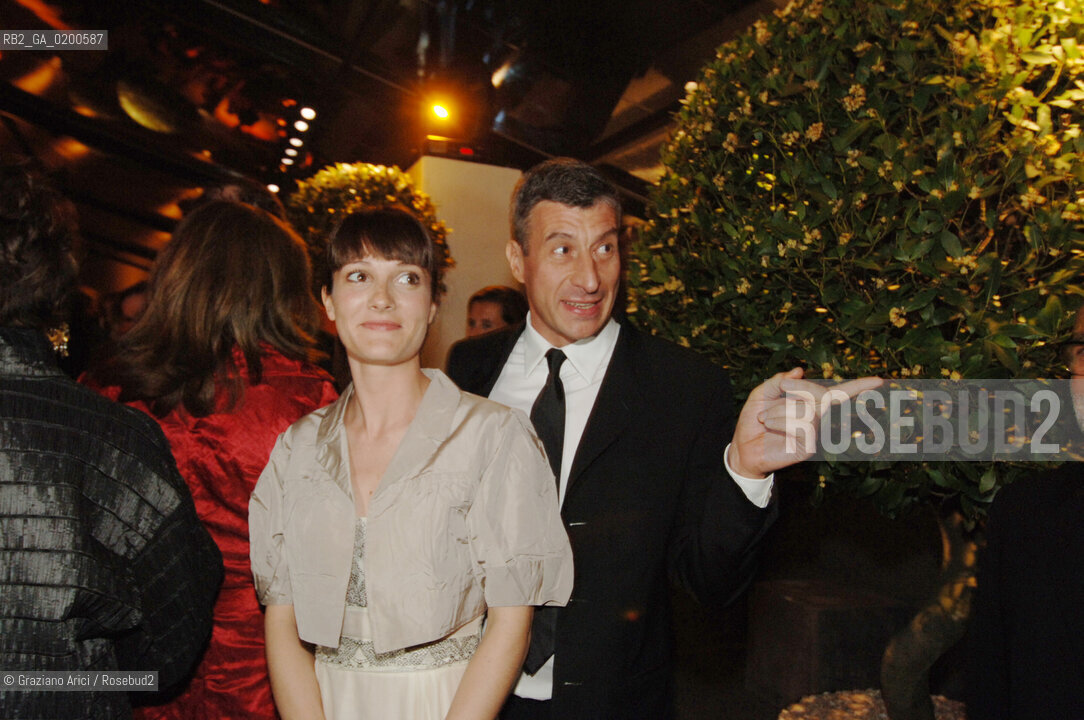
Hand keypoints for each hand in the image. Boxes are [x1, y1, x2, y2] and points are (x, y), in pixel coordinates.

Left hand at [728, 368, 881, 477]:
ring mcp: (814, 433)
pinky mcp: (808, 447)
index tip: (879, 381)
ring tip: (766, 419)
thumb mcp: (762, 394)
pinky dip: (779, 421)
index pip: (838, 393)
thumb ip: (778, 381)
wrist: (743, 447)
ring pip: (805, 409)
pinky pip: (799, 424)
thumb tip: (799, 370)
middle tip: (777, 393)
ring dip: (779, 409)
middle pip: (819, 394)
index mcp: (810, 403)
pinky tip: (770, 427)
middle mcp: (817, 418)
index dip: (859, 386)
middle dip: (796, 388)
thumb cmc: (755, 421)